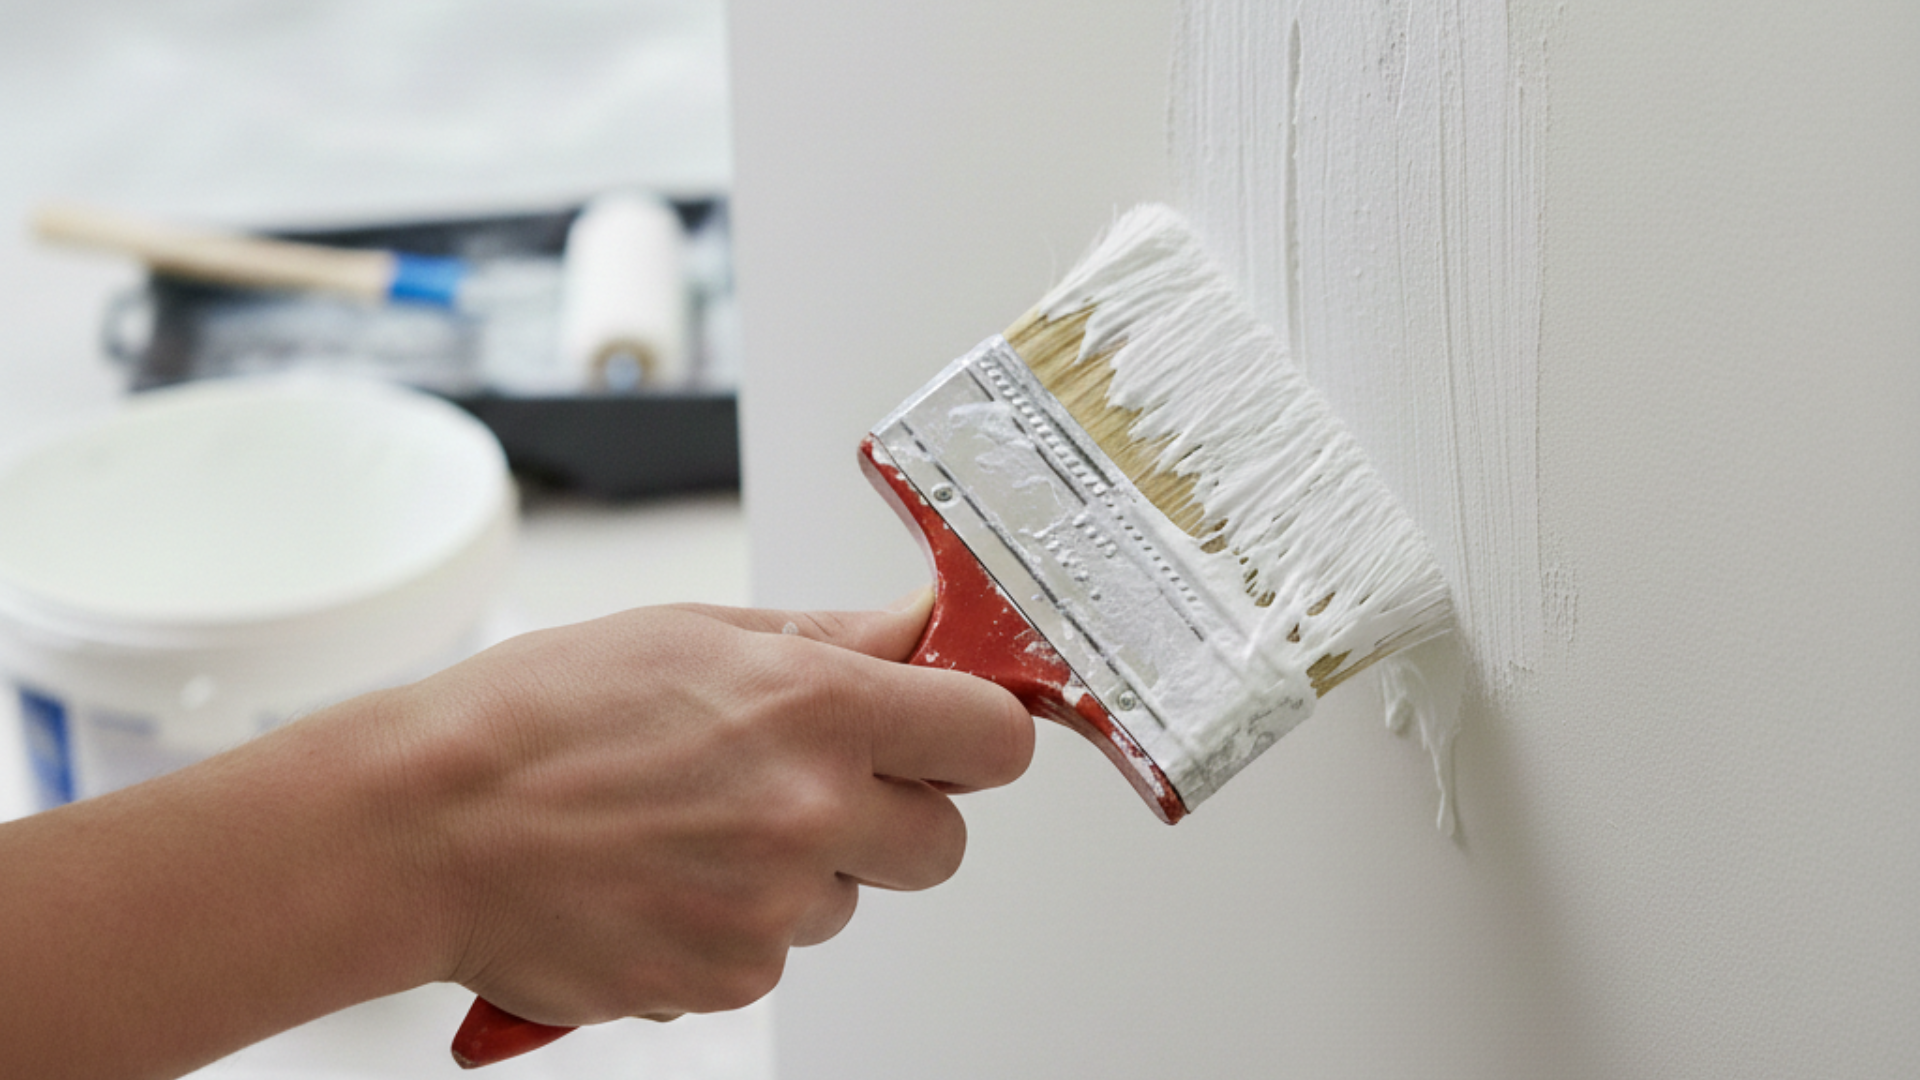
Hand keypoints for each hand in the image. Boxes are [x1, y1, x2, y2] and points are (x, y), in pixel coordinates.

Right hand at [386, 595, 1033, 1026]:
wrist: (421, 827)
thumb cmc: (535, 719)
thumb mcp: (696, 634)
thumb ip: (832, 641)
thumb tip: (916, 635)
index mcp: (816, 707)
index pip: (993, 739)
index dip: (976, 736)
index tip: (952, 733)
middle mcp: (810, 812)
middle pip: (944, 843)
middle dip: (895, 817)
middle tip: (811, 787)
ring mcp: (772, 908)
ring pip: (847, 902)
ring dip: (800, 871)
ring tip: (693, 826)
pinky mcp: (727, 980)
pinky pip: (775, 955)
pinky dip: (734, 926)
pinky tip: (663, 878)